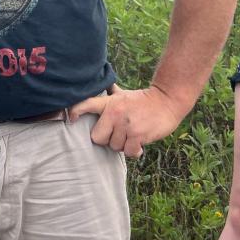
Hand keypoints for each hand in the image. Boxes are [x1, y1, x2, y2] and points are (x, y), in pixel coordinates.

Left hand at [67, 85, 183, 157]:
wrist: (167, 101)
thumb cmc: (144, 100)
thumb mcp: (125, 95)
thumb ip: (112, 95)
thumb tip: (103, 87)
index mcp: (109, 102)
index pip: (86, 104)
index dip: (76, 112)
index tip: (72, 119)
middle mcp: (114, 113)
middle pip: (97, 138)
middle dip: (108, 140)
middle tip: (119, 135)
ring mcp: (125, 124)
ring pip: (115, 147)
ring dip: (124, 145)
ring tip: (133, 135)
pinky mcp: (137, 135)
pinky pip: (129, 152)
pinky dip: (135, 151)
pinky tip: (140, 144)